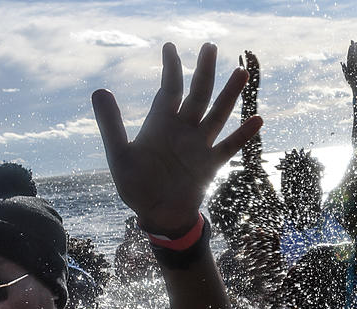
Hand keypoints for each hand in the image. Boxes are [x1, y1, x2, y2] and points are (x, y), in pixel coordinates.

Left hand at [92, 43, 262, 236]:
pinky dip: (243, 134)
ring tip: (241, 72)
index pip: (169, 88)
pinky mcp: (210, 163)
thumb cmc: (135, 185)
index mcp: (161, 123)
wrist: (158, 214)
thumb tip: (99, 90)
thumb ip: (111, 124)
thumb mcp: (119, 154)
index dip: (170, 68)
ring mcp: (199, 145)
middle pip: (197, 94)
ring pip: (217, 113)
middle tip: (210, 46)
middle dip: (204, 71)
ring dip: (229, 94)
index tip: (170, 46)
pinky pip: (229, 145)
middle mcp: (183, 129)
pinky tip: (257, 119)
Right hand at [341, 40, 356, 94]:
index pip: (348, 58)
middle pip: (352, 56)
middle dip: (352, 48)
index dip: (349, 51)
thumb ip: (344, 69)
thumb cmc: (353, 84)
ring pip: (356, 57)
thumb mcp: (347, 77)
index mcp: (348, 69)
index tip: (350, 45)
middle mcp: (352, 68)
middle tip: (353, 41)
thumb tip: (341, 62)